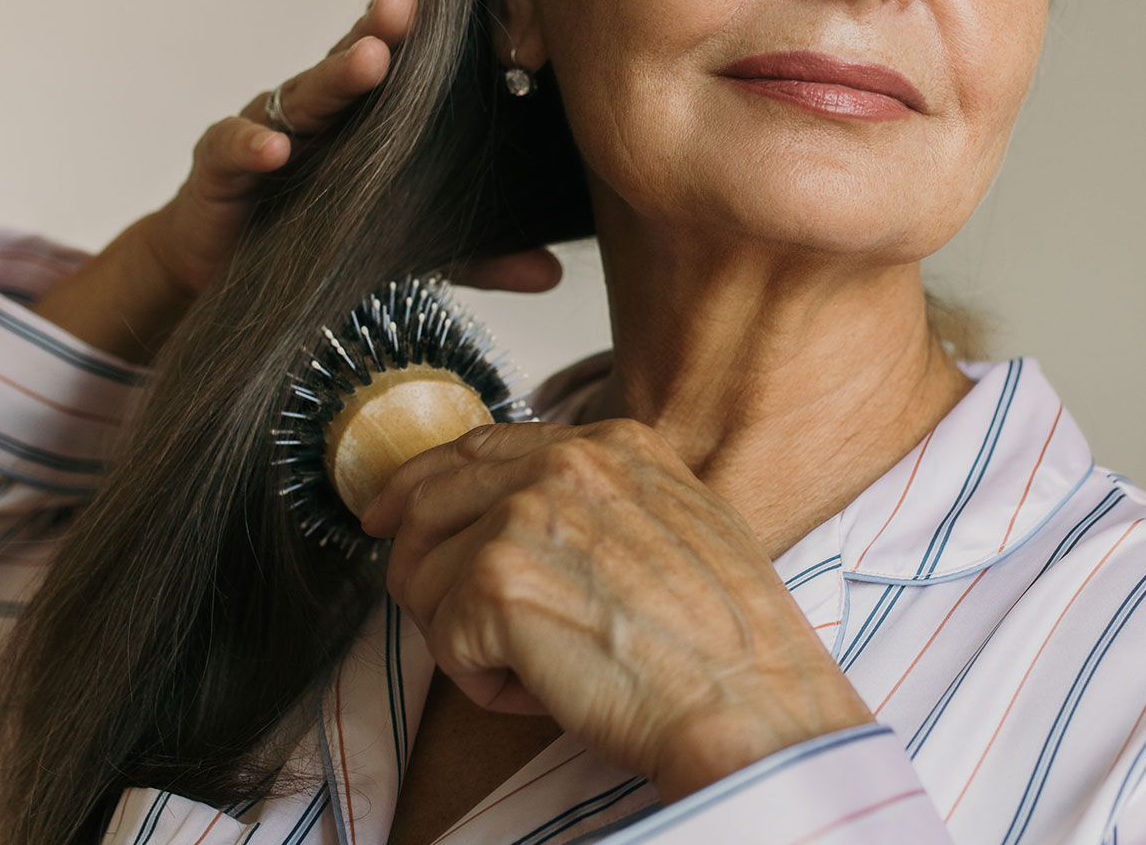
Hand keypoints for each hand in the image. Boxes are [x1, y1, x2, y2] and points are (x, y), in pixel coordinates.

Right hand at [31, 0, 561, 362]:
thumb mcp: (414, 247)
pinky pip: (234, 151)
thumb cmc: (323, 235)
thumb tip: (552, 274)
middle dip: (385, 20)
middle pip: (355, 48)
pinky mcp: (222, 171)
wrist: (228, 277)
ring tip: (372, 59)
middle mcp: (321, 104)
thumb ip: (480, 255)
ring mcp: (269, 129)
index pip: (393, 30)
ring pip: (305, 93)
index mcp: (369, 103)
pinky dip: (252, 146)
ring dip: (338, 76)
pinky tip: (276, 149)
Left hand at [361, 419, 874, 803]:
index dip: (424, 484)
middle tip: (449, 620)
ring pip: (424, 572)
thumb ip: (601, 499)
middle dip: (424, 567)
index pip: (482, 445)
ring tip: (535, 665)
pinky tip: (545, 689)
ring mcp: (526, 513)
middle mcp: (564, 461)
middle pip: (430, 498)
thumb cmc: (731, 638)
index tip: (393, 516)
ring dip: (464, 633)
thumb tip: (518, 514)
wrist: (753, 703)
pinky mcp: (496, 579)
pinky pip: (442, 641)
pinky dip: (482, 683)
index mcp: (611, 442)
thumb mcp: (679, 523)